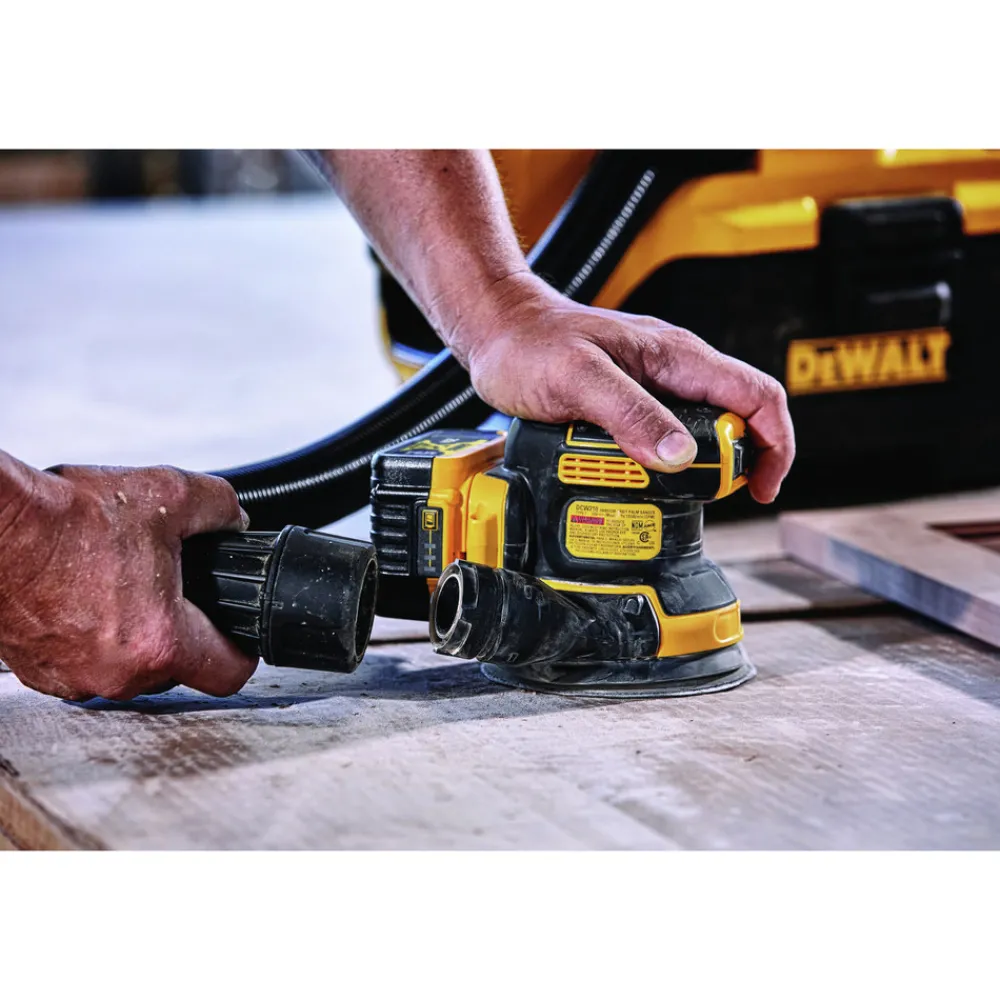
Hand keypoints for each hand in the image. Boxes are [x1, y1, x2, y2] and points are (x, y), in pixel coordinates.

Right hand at [0, 463, 258, 700]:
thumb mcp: (169, 495)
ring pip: (130, 665)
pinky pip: (85, 661)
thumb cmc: (63, 519)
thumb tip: (234, 521)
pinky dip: (92, 635)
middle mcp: (116, 674)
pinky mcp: (39, 671)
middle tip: (167, 586)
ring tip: (120, 585)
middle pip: (177, 666)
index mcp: (159, 642)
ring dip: (134, 632)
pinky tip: (86, 595)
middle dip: (180, 627)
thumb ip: (220, 509)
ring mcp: (73, 678)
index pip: (228, 674)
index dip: (241, 650)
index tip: (236, 633)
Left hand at [456, 274, 794, 502]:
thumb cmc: (531, 343)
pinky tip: (634, 481)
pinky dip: (656, 467)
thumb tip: (681, 456)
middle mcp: (673, 371)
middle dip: (727, 466)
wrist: (496, 330)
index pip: (756, 396)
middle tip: (698, 498)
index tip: (761, 487)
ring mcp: (652, 387)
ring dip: (688, 472)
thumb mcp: (579, 379)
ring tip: (661, 495)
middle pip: (733, 423)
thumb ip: (630, 413)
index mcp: (677, 357)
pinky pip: (660, 439)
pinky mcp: (629, 404)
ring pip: (696, 436)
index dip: (773, 444)